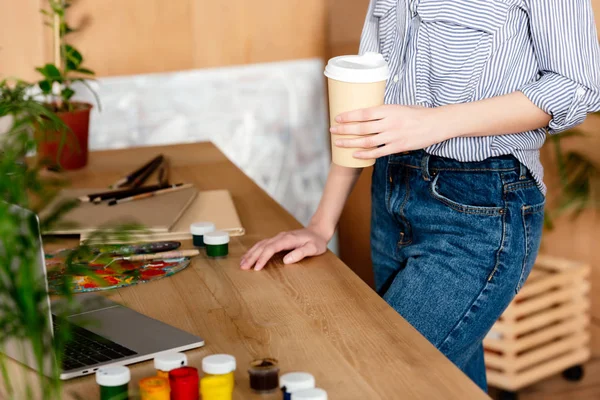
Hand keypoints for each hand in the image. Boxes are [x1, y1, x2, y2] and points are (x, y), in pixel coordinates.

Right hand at [240, 225, 329, 270]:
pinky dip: (254, 250)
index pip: (271, 248)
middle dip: (252, 256)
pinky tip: (249, 256)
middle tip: (243, 267)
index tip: (257, 268)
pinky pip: (263, 244)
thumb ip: (300, 253)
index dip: (263, 258)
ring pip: (260, 244)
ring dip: (251, 253)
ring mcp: (278, 237)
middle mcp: (280, 237)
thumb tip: (286, 261)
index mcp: (288, 239)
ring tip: (242, 263)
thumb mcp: (313, 248)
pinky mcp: (277, 240)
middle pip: (262, 246)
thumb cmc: (316, 242)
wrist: (317, 232)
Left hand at [329, 105, 449, 159]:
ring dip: (350, 142)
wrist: (436, 124)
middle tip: (332, 130)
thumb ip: (384, 112)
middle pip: (362, 127)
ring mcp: (393, 136)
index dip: (349, 116)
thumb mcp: (399, 107)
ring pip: (367, 141)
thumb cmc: (418, 114)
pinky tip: (355, 155)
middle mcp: (389, 122)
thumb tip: (367, 116)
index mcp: (389, 110)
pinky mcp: (398, 146)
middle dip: (344, 129)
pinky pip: (378, 152)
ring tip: (338, 143)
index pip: (364, 112)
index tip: (337, 117)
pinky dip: (365, 154)